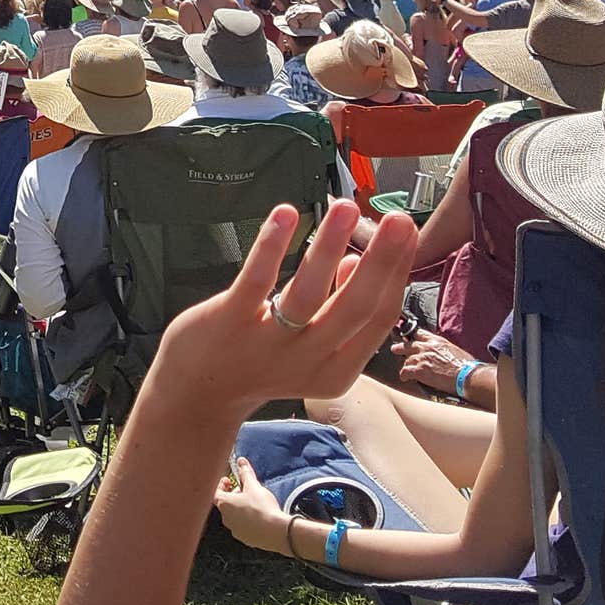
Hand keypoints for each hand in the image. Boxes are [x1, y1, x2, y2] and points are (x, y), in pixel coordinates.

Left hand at [137, 200, 417, 429]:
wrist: (197, 396)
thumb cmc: (261, 361)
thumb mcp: (310, 348)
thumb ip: (336, 311)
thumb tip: (356, 261)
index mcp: (337, 369)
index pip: (378, 318)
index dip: (396, 273)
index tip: (407, 232)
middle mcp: (307, 361)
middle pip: (354, 308)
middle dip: (381, 262)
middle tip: (399, 219)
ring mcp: (267, 344)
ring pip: (307, 295)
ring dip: (328, 248)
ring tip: (347, 208)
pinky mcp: (229, 323)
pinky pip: (255, 282)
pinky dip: (271, 247)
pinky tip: (285, 213)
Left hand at [212, 459, 293, 556]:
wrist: (276, 531)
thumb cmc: (262, 508)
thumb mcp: (254, 486)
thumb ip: (245, 473)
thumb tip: (241, 462)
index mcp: (225, 504)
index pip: (214, 492)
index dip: (220, 485)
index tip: (228, 480)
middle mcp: (226, 519)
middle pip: (225, 503)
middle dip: (233, 495)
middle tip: (245, 489)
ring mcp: (235, 530)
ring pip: (234, 515)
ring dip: (241, 507)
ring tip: (254, 502)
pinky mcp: (245, 538)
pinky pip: (243, 526)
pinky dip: (248, 519)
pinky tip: (260, 516)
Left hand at [398, 330, 471, 393]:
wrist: (467, 375)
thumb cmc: (466, 366)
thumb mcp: (454, 350)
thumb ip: (443, 350)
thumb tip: (442, 354)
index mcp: (437, 341)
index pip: (420, 334)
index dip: (413, 336)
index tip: (408, 336)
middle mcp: (427, 347)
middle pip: (408, 345)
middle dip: (401, 348)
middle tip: (395, 349)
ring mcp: (422, 358)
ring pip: (406, 360)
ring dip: (406, 365)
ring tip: (405, 370)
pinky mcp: (420, 371)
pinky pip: (405, 372)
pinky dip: (404, 376)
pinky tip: (405, 379)